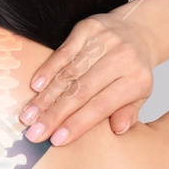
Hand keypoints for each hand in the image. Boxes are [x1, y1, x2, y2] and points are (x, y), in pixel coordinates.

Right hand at [20, 4, 157, 144]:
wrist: (138, 30)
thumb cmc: (134, 70)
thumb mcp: (140, 95)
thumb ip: (128, 113)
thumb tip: (118, 130)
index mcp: (137, 79)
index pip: (102, 105)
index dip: (77, 123)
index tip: (57, 140)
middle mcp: (122, 58)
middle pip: (81, 91)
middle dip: (55, 115)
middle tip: (34, 133)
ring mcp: (104, 40)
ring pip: (69, 73)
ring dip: (46, 96)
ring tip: (28, 115)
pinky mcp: (88, 28)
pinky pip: (63, 52)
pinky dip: (47, 70)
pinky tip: (34, 87)